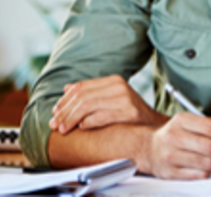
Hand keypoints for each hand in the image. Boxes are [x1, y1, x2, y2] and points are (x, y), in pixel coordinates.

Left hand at [49, 75, 166, 134]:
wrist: (156, 126)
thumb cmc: (131, 115)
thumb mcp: (111, 99)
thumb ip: (91, 93)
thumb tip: (67, 88)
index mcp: (113, 80)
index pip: (81, 87)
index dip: (65, 100)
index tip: (54, 112)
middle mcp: (118, 86)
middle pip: (83, 97)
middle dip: (65, 112)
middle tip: (54, 124)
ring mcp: (125, 98)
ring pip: (88, 106)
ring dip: (72, 119)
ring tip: (63, 129)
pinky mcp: (130, 112)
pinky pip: (102, 116)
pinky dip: (89, 122)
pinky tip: (81, 127)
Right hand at [143, 113, 210, 179]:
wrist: (148, 148)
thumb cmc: (176, 135)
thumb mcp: (188, 124)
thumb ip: (210, 129)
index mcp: (181, 120)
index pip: (210, 127)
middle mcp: (174, 136)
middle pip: (209, 147)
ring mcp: (170, 155)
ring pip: (206, 163)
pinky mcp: (170, 172)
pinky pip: (198, 175)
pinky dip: (209, 173)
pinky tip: (209, 168)